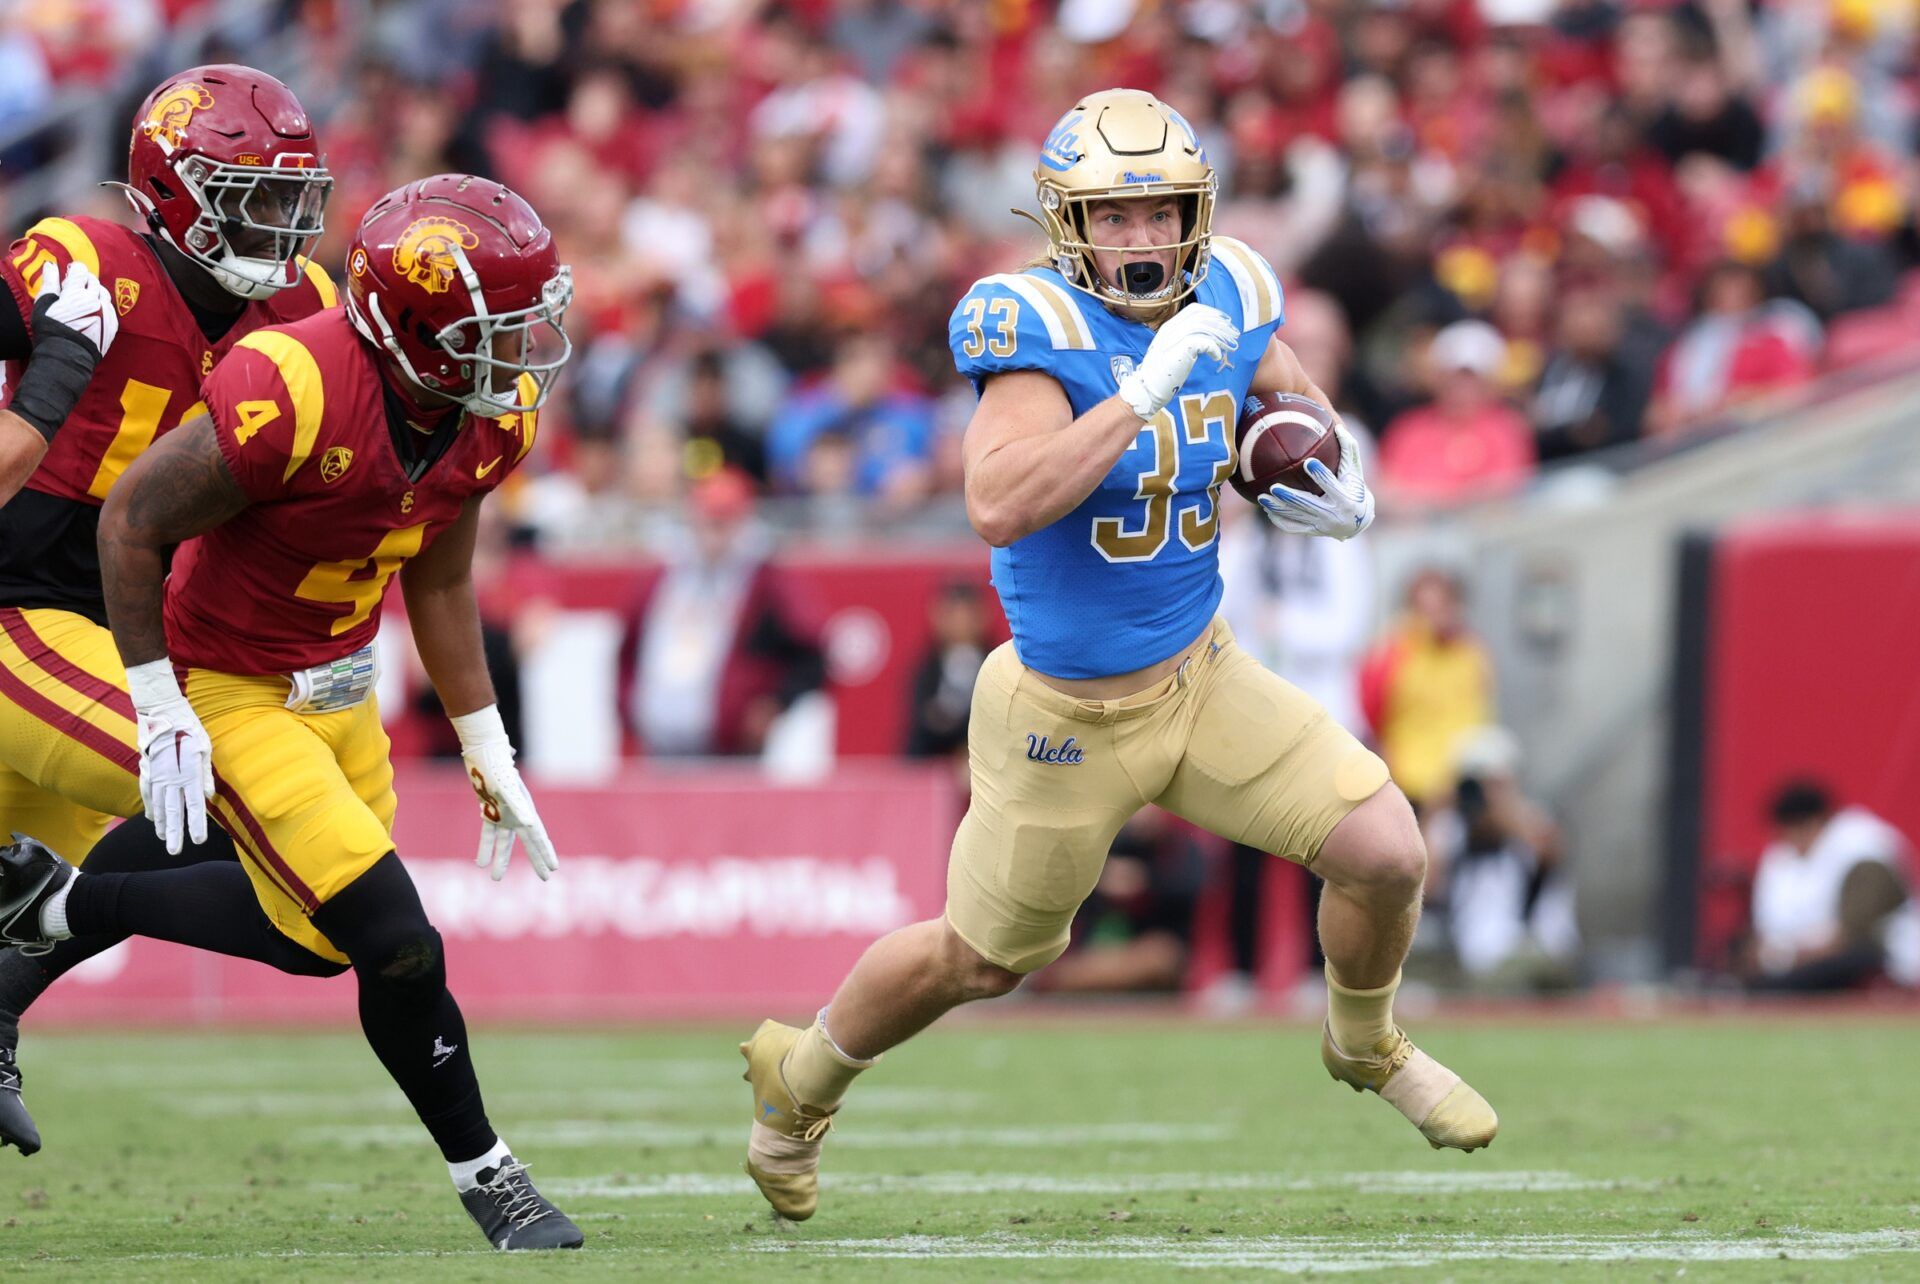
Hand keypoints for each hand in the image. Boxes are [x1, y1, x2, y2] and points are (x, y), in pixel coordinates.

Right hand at [34, 262, 118, 359]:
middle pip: (94, 281)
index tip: (70, 274)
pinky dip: (103, 306)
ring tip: (84, 300)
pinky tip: (93, 312)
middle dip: (84, 280)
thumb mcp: (44, 304)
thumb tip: (51, 265)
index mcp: (77, 292)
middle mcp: (95, 300)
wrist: (67, 355)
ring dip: (95, 292)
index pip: (81, 270)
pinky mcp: (113, 325)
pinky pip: (111, 309)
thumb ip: (50, 282)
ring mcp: (106, 313)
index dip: (75, 270)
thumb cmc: (51, 328)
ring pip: (104, 294)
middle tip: (75, 287)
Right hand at [124, 659, 214, 853]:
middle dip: (174, 832)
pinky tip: (151, 818)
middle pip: (172, 810)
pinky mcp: (145, 768)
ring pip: (157, 804)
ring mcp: (154, 774)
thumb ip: (205, 773)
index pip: (193, 804)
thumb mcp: (204, 746)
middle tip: (174, 851)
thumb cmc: (187, 726)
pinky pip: (146, 793)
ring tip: (164, 838)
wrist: (158, 709)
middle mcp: (169, 777)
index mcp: (187, 771)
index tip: (198, 840)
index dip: (195, 824)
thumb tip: (208, 796)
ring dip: (161, 823)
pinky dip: (149, 807)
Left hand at [453, 706, 557, 881]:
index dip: (546, 854)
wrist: (484, 754)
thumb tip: (529, 823)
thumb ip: (518, 806)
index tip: (553, 869)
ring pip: (505, 843)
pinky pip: (488, 834)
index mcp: (526, 811)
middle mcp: (518, 815)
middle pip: (529, 843)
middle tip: (546, 878)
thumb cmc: (498, 769)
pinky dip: (484, 847)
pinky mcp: (489, 812)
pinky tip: (479, 863)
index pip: (539, 837)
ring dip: (501, 860)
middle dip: (536, 860)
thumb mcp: (508, 788)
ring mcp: (504, 815)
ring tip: (496, 878)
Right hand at [1116, 303, 1238, 419]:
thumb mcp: (1170, 352)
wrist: (1146, 389)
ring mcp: (1175, 338)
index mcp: (1168, 327)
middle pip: (1202, 316)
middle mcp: (1171, 329)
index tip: (1224, 321)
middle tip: (1234, 333)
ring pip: (1205, 327)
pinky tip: (1217, 357)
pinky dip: (1214, 348)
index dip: (1212, 313)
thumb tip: (1202, 340)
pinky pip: (1205, 342)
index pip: (1194, 310)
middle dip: (1220, 323)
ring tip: (1230, 346)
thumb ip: (1182, 342)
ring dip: (1221, 336)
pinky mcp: (1181, 350)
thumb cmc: (1159, 376)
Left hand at [1258, 419, 1374, 539]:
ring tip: (1261, 498)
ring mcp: (1321, 525)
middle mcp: (1333, 515)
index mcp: (1345, 499)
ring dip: (1278, 508)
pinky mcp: (1312, 531)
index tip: (1308, 462)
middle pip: (1308, 505)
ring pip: (1296, 517)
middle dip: (1290, 497)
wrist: (1357, 522)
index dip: (1321, 475)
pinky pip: (1292, 527)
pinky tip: (1267, 509)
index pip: (1332, 486)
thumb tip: (1338, 427)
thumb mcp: (1355, 470)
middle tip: (1274, 487)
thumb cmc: (1355, 488)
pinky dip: (1279, 519)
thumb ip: (1349, 449)